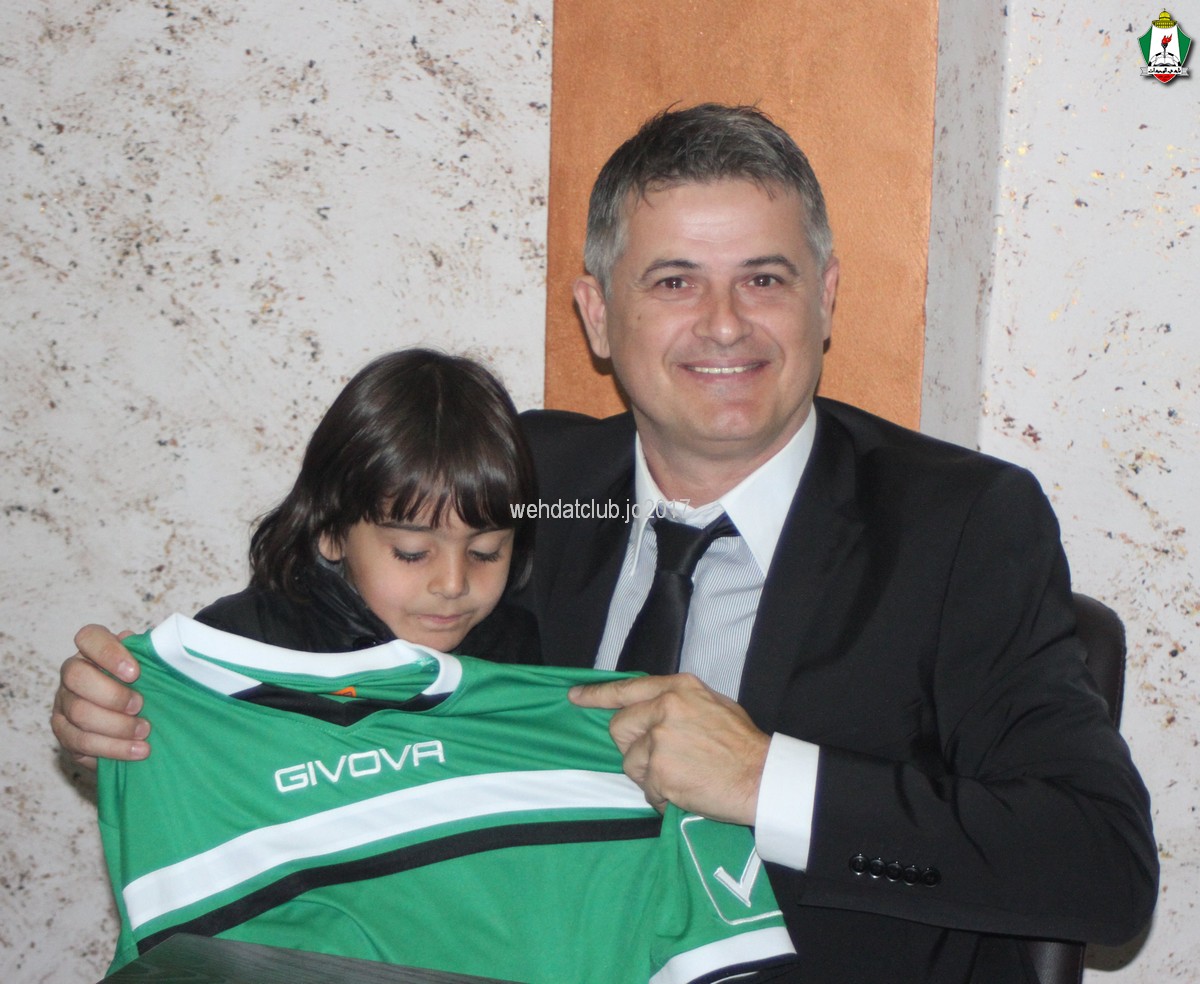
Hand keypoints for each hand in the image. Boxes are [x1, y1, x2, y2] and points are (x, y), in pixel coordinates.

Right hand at [50, 625, 149, 768]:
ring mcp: (63, 703)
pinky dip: (113, 748)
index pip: (89, 638)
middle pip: (77, 677)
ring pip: (79, 713)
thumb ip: (150, 656)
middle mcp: (72, 673)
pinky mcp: (64, 732)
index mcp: (92, 650)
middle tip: (140, 706)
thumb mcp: (149, 667)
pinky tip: (137, 751)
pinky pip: (81, 742)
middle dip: (112, 694)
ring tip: (144, 731)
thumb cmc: (143, 685)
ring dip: (116, 725)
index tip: (135, 672)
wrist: (133, 719)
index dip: (109, 652)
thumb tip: (156, 650)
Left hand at [569, 673, 769, 825]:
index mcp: (678, 688)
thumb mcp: (712, 705)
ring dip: (651, 777)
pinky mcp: (660, 773)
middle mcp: (665, 708)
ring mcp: (660, 741)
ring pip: (631, 764)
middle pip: (619, 729)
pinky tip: (687, 793)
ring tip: (684, 777)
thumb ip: (677, 703)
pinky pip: (646, 791)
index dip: (597, 695)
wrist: (762, 777)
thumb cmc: (742, 744)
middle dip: (633, 748)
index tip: (575, 697)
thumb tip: (649, 709)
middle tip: (660, 760)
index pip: (627, 688)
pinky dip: (663, 798)